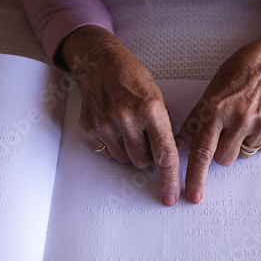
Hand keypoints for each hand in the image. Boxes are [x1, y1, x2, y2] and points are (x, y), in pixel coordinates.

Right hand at [60, 26, 179, 205]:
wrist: (101, 64)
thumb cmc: (132, 79)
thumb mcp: (158, 99)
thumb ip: (163, 129)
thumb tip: (166, 159)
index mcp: (151, 110)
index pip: (164, 155)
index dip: (169, 179)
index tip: (170, 196)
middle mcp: (127, 119)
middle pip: (143, 162)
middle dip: (149, 158)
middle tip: (146, 139)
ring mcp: (105, 124)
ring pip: (125, 161)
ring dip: (131, 152)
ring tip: (129, 128)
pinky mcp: (89, 128)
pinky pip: (107, 153)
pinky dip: (113, 146)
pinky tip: (114, 127)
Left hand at [175, 29, 260, 203]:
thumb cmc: (237, 74)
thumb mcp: (209, 93)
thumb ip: (194, 122)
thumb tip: (179, 145)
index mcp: (217, 111)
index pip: (202, 152)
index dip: (196, 176)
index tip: (193, 196)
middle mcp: (240, 119)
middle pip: (224, 159)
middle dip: (222, 151)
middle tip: (226, 131)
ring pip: (244, 154)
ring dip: (242, 143)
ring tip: (245, 119)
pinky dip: (260, 139)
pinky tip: (260, 119)